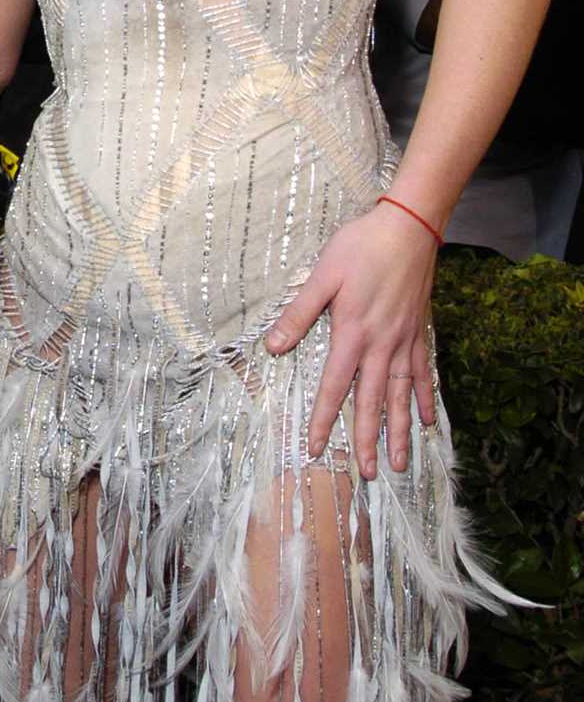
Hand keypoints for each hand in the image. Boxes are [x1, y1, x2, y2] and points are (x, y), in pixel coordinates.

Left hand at [265, 204, 438, 478]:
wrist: (409, 227)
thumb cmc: (361, 247)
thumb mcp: (322, 276)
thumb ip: (298, 314)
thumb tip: (272, 347)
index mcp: (353, 333)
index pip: (334, 387)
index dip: (322, 419)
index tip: (313, 447)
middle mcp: (382, 345)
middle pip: (372, 402)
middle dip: (367, 441)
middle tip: (366, 475)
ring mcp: (405, 341)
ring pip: (402, 396)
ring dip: (399, 431)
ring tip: (400, 463)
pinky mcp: (420, 332)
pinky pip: (424, 374)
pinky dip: (426, 399)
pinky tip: (429, 421)